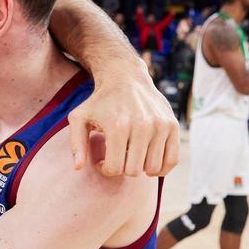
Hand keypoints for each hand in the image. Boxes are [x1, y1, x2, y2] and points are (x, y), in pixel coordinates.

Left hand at [67, 60, 178, 176]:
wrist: (125, 78)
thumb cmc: (99, 102)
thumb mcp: (79, 118)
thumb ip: (76, 143)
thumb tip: (78, 168)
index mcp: (118, 126)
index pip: (115, 168)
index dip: (105, 169)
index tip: (102, 161)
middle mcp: (142, 125)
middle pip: (134, 171)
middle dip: (122, 168)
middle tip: (117, 156)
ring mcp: (160, 125)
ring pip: (153, 168)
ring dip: (141, 167)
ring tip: (130, 155)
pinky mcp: (172, 125)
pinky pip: (172, 160)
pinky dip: (161, 168)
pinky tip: (148, 161)